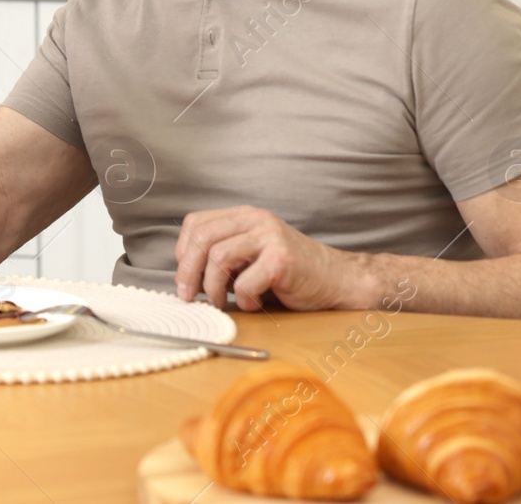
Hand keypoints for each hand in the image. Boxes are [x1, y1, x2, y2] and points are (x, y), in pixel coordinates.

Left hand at [174, 205, 365, 310]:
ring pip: (219, 257)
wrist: (337, 279)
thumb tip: (186, 277)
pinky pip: (244, 282)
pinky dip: (243, 299)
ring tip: (222, 302)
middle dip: (189, 272)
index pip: (196, 224)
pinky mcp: (282, 259)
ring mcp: (270, 237)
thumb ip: (222, 258)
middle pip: (202, 237)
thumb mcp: (250, 257)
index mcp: (244, 216)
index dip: (183, 252)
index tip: (184, 278)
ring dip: (213, 288)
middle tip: (189, 296)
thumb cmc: (289, 274)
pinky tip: (253, 303)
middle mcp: (256, 220)